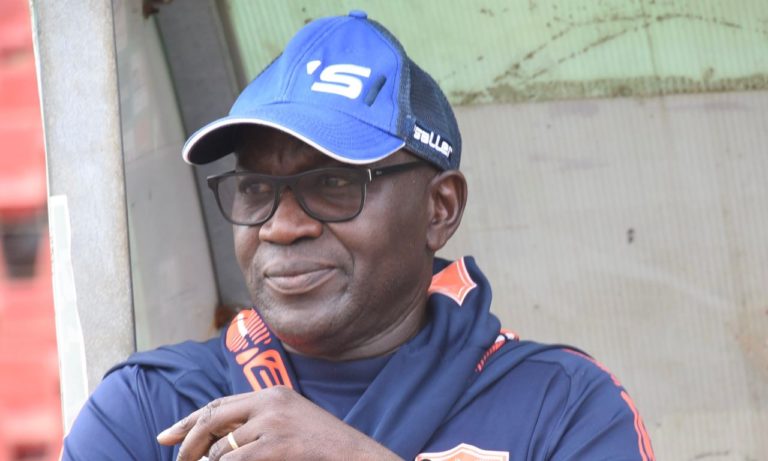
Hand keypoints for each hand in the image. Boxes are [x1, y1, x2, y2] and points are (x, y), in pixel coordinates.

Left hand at [156, 385, 401, 460]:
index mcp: (270, 393)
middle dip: (187, 442)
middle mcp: (269, 402)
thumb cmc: (320, 442)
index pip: (218, 405)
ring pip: (222, 448)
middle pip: (212, 419)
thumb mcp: (288, 419)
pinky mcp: (278, 444)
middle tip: (176, 460)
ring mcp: (274, 423)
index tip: (166, 437)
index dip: (188, 421)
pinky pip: (236, 460)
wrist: (353, 452)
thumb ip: (256, 420)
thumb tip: (216, 438)